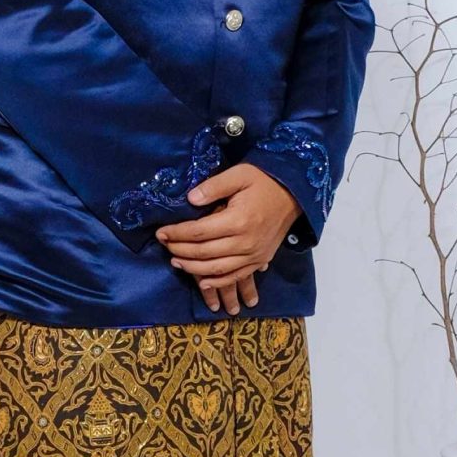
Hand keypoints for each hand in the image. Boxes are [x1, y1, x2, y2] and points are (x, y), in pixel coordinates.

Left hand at [154, 163, 301, 315]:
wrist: (294, 193)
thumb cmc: (264, 181)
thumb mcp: (239, 174)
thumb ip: (213, 186)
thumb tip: (189, 199)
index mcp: (238, 220)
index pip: (198, 232)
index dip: (177, 233)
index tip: (161, 232)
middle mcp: (245, 242)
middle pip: (204, 253)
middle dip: (180, 250)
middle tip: (164, 245)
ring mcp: (254, 255)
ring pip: (217, 269)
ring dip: (193, 268)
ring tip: (176, 261)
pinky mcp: (260, 260)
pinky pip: (235, 276)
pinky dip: (217, 282)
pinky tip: (202, 281)